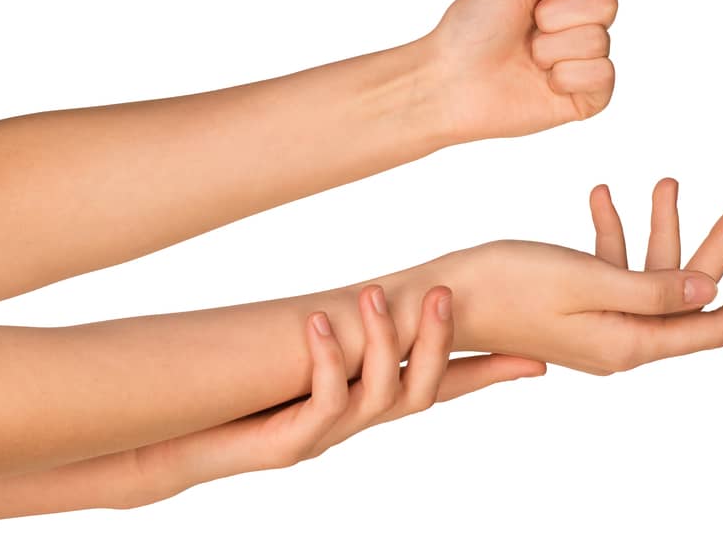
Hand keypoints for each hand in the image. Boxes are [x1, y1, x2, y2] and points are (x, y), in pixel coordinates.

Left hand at [133, 286, 543, 504]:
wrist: (183, 438)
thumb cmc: (246, 390)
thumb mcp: (307, 349)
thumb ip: (349, 322)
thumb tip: (379, 279)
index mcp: (373, 397)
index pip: (448, 386)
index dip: (493, 375)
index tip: (539, 363)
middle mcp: (359, 419)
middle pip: (425, 391)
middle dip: (440, 341)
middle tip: (444, 291)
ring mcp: (329, 435)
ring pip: (382, 397)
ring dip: (383, 341)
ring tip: (373, 295)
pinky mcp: (292, 444)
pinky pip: (325, 403)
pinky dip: (327, 360)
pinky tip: (318, 323)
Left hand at [423, 0, 630, 141]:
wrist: (450, 77)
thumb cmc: (477, 22)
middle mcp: (583, 21)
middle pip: (608, 2)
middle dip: (558, 12)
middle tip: (529, 24)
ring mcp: (587, 59)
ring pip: (600, 39)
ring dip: (552, 46)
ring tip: (528, 56)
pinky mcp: (588, 96)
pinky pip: (602, 74)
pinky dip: (565, 76)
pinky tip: (542, 82)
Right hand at [427, 179, 722, 372]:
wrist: (437, 297)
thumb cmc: (507, 286)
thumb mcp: (588, 280)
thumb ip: (653, 287)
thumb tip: (711, 291)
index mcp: (631, 343)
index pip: (715, 325)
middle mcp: (621, 339)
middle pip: (691, 293)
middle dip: (720, 245)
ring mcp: (597, 322)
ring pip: (653, 272)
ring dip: (663, 226)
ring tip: (671, 180)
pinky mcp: (573, 302)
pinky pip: (611, 266)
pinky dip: (615, 230)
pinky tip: (607, 193)